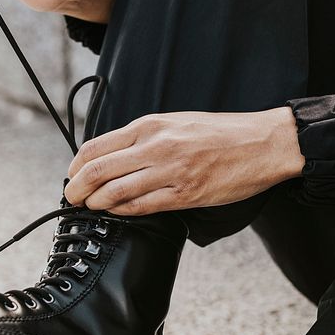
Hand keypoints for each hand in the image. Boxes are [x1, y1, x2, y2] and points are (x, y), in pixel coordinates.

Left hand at [64, 107, 304, 214]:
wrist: (263, 143)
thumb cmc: (221, 133)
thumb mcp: (176, 122)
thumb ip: (144, 137)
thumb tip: (113, 155)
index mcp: (151, 125)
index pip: (97, 146)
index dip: (77, 165)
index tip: (72, 175)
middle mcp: (156, 146)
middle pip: (98, 170)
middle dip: (77, 187)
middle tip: (71, 198)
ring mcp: (170, 171)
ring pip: (116, 191)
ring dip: (96, 203)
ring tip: (90, 207)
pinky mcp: (185, 194)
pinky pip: (142, 207)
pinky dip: (122, 212)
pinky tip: (115, 212)